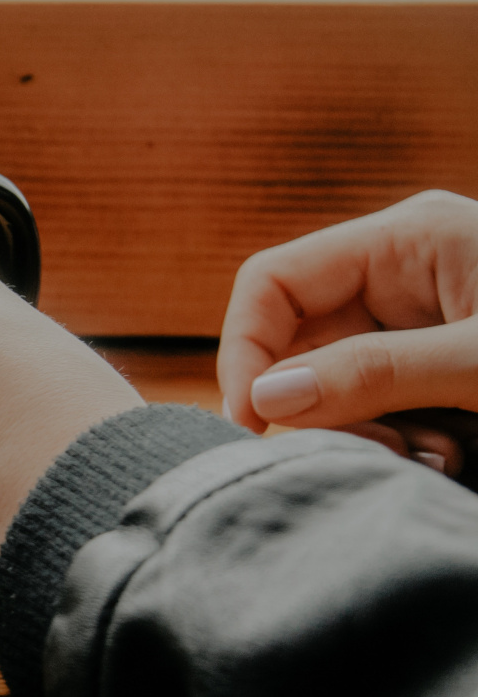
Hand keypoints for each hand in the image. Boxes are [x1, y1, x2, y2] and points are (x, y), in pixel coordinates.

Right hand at [218, 190, 477, 475]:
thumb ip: (375, 373)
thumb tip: (264, 399)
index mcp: (406, 240)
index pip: (273, 282)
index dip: (244, 350)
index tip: (252, 422)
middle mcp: (402, 273)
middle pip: (299, 342)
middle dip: (320, 407)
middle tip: (375, 454)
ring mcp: (421, 320)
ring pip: (336, 385)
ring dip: (369, 432)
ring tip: (438, 456)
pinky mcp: (438, 365)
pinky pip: (381, 405)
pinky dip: (402, 439)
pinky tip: (451, 454)